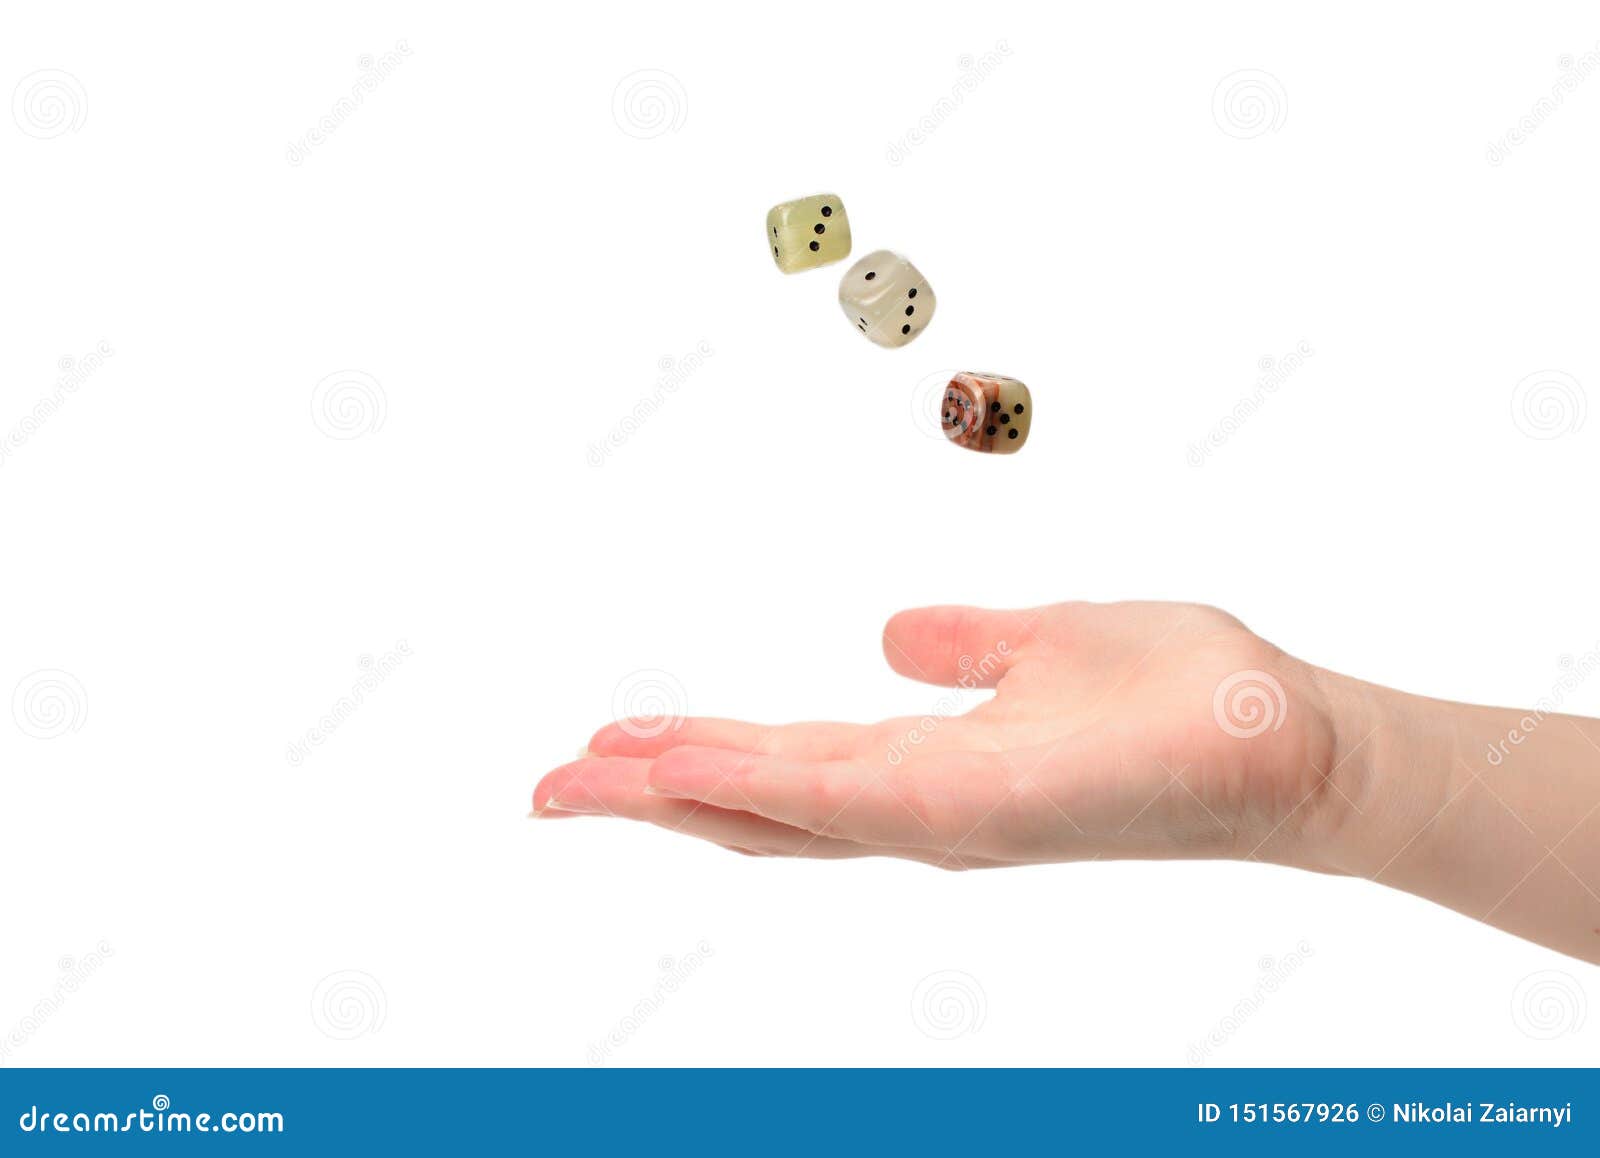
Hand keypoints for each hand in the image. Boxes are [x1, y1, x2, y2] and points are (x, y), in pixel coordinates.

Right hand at [533, 602, 1353, 870]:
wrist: (1280, 742)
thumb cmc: (1177, 699)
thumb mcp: (1045, 646)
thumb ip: (967, 647)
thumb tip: (898, 634)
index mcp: (928, 765)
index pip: (787, 766)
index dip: (698, 759)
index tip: (616, 745)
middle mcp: (918, 805)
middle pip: (756, 806)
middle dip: (649, 797)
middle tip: (550, 785)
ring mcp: (939, 816)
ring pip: (775, 809)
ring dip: (675, 791)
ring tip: (582, 776)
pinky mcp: (971, 808)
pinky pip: (838, 795)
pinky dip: (753, 781)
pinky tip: (685, 763)